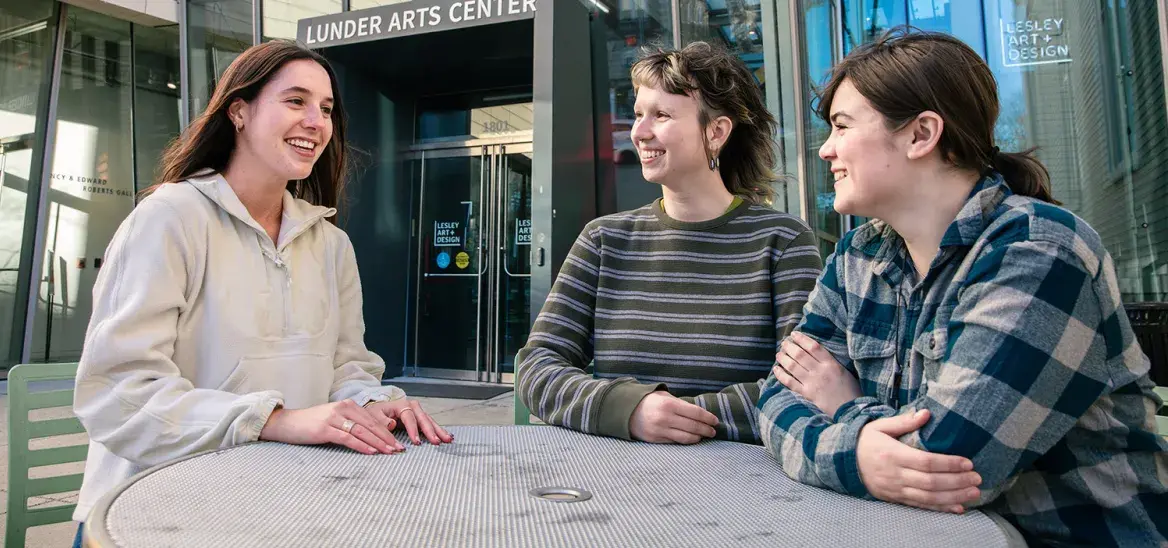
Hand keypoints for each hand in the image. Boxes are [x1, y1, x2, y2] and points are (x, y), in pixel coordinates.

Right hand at [259, 399, 403, 453]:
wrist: (288, 423)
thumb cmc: (313, 424)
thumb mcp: (336, 420)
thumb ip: (353, 424)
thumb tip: (374, 436)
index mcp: (348, 405)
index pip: (373, 420)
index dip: (387, 432)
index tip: (397, 443)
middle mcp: (343, 408)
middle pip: (371, 425)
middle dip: (387, 438)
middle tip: (399, 450)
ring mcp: (334, 418)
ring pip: (362, 431)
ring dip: (378, 443)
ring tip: (389, 452)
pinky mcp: (325, 429)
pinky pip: (347, 438)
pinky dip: (361, 445)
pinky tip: (371, 451)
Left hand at [366, 399, 453, 445]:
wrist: (376, 410)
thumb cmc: (375, 414)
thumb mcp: (373, 416)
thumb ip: (381, 420)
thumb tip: (392, 424)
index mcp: (401, 405)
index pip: (409, 417)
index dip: (413, 430)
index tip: (417, 442)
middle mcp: (412, 407)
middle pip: (423, 418)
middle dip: (431, 430)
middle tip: (437, 441)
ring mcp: (417, 412)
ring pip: (430, 421)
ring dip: (439, 431)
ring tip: (448, 439)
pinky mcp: (420, 418)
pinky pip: (430, 424)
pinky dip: (438, 431)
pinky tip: (447, 436)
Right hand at [628, 391, 718, 443]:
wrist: (625, 411)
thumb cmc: (649, 401)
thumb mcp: (664, 395)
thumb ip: (680, 404)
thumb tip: (699, 413)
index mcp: (669, 404)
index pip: (695, 412)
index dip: (708, 418)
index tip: (715, 421)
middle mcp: (665, 418)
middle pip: (693, 426)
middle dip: (706, 429)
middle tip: (713, 431)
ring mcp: (660, 430)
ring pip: (686, 437)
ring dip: (698, 437)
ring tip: (705, 436)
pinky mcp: (656, 439)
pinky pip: (676, 442)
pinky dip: (686, 441)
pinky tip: (692, 439)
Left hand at [773, 332, 860, 416]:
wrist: (851, 411)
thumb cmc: (851, 391)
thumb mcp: (845, 372)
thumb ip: (831, 362)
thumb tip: (815, 353)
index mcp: (831, 364)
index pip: (813, 347)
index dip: (802, 339)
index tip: (794, 334)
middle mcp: (820, 371)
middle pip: (800, 354)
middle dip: (789, 347)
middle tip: (784, 343)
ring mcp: (812, 383)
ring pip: (793, 366)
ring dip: (783, 358)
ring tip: (779, 354)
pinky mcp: (807, 394)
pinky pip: (790, 382)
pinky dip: (781, 375)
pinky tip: (776, 369)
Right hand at [856, 409, 981, 513]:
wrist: (844, 462)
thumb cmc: (865, 441)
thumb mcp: (880, 426)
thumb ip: (904, 421)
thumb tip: (927, 413)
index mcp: (893, 454)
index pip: (926, 462)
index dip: (949, 464)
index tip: (968, 462)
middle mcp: (895, 475)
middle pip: (931, 482)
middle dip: (957, 482)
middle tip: (977, 479)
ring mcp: (895, 489)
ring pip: (928, 497)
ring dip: (954, 497)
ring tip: (974, 493)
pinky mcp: (896, 498)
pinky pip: (921, 506)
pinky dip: (940, 508)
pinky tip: (957, 507)